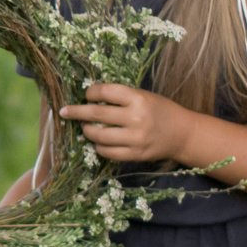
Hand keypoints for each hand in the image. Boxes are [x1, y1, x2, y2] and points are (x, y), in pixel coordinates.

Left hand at [58, 82, 184, 161]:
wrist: (182, 133)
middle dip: (76, 112)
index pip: (105, 92)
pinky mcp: (135, 154)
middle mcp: (136, 118)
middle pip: (96, 114)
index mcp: (138, 98)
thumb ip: (120, 97)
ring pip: (98, 136)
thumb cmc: (160, 110)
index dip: (90, 92)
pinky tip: (99, 141)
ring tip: (86, 128)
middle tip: (64, 111)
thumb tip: (89, 99)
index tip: (86, 94)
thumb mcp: (144, 96)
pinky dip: (98, 146)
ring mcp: (135, 138)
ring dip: (87, 131)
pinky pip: (107, 152)